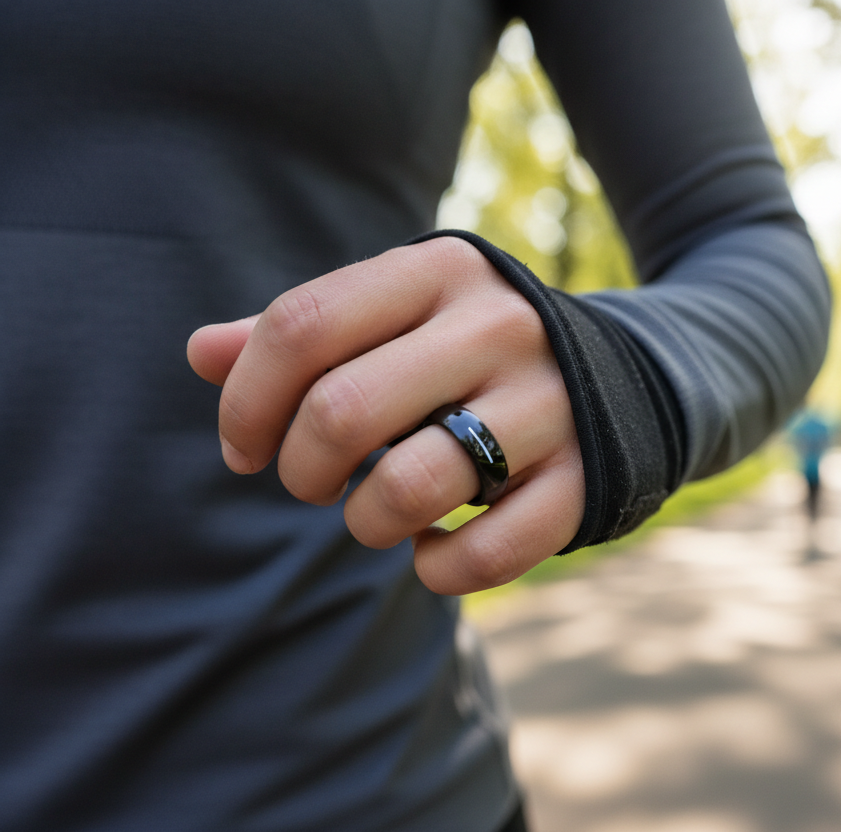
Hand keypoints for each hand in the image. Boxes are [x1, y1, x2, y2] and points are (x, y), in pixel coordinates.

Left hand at [187, 237, 584, 594]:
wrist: (625, 374)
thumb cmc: (470, 349)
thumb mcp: (397, 313)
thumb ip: (303, 334)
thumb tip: (201, 353)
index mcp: (439, 271)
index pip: (301, 326)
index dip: (246, 401)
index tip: (243, 448)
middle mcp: (498, 327)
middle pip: (342, 410)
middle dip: (300, 470)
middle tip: (310, 483)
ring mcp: (549, 404)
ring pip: (409, 488)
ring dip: (365, 523)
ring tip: (372, 515)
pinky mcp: (584, 479)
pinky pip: (486, 552)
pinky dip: (438, 570)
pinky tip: (433, 551)